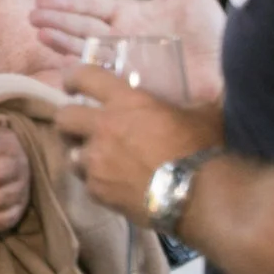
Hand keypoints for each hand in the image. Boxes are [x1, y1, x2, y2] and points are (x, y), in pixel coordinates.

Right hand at [32, 0, 227, 102]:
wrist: (229, 69)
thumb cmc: (213, 33)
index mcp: (132, 15)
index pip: (92, 5)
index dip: (68, 2)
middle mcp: (122, 37)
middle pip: (81, 25)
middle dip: (56, 19)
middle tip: (30, 14)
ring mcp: (124, 60)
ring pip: (85, 48)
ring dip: (61, 40)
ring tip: (38, 31)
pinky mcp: (131, 82)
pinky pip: (101, 74)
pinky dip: (81, 68)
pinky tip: (62, 63)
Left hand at [54, 66, 224, 223]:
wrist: (196, 195)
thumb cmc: (200, 148)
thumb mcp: (202, 115)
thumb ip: (194, 104)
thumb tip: (210, 98)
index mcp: (126, 102)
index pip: (85, 77)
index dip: (73, 77)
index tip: (72, 84)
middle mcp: (103, 128)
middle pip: (63, 118)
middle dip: (68, 121)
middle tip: (80, 126)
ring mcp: (96, 162)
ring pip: (71, 155)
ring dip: (82, 156)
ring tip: (99, 162)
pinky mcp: (97, 191)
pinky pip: (87, 184)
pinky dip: (97, 183)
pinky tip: (114, 186)